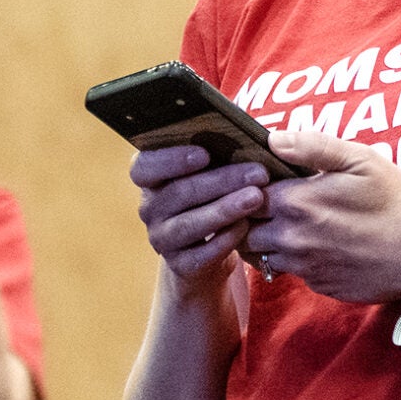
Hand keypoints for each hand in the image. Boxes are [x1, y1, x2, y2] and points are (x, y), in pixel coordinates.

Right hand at [132, 145, 267, 293]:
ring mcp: (163, 239)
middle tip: (257, 173)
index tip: (204, 154)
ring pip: (190, 224)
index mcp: (151, 179)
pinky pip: (203, 253)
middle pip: (179, 193)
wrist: (212, 250)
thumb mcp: (212, 173)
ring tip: (257, 197)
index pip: (143, 167)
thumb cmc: (216, 196)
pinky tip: (247, 226)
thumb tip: (244, 134)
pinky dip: (227, 238)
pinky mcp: (181, 265)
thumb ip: (218, 154)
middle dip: (221, 181)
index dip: (170, 159)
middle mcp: (150, 209)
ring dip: (225, 209)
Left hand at [240, 131, 400, 305]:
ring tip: (294, 225)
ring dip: (270, 240)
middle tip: (272, 205)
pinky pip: (293, 272)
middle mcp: (292, 238)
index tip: (262, 181)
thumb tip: (274, 139)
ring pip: (263, 255)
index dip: (248, 187)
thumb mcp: (361, 159)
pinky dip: (297, 260)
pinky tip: (321, 246)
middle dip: (252, 217)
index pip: (244, 196)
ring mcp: (304, 267)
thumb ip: (313, 146)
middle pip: (245, 230)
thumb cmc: (396, 201)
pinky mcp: (319, 285)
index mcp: (296, 202)